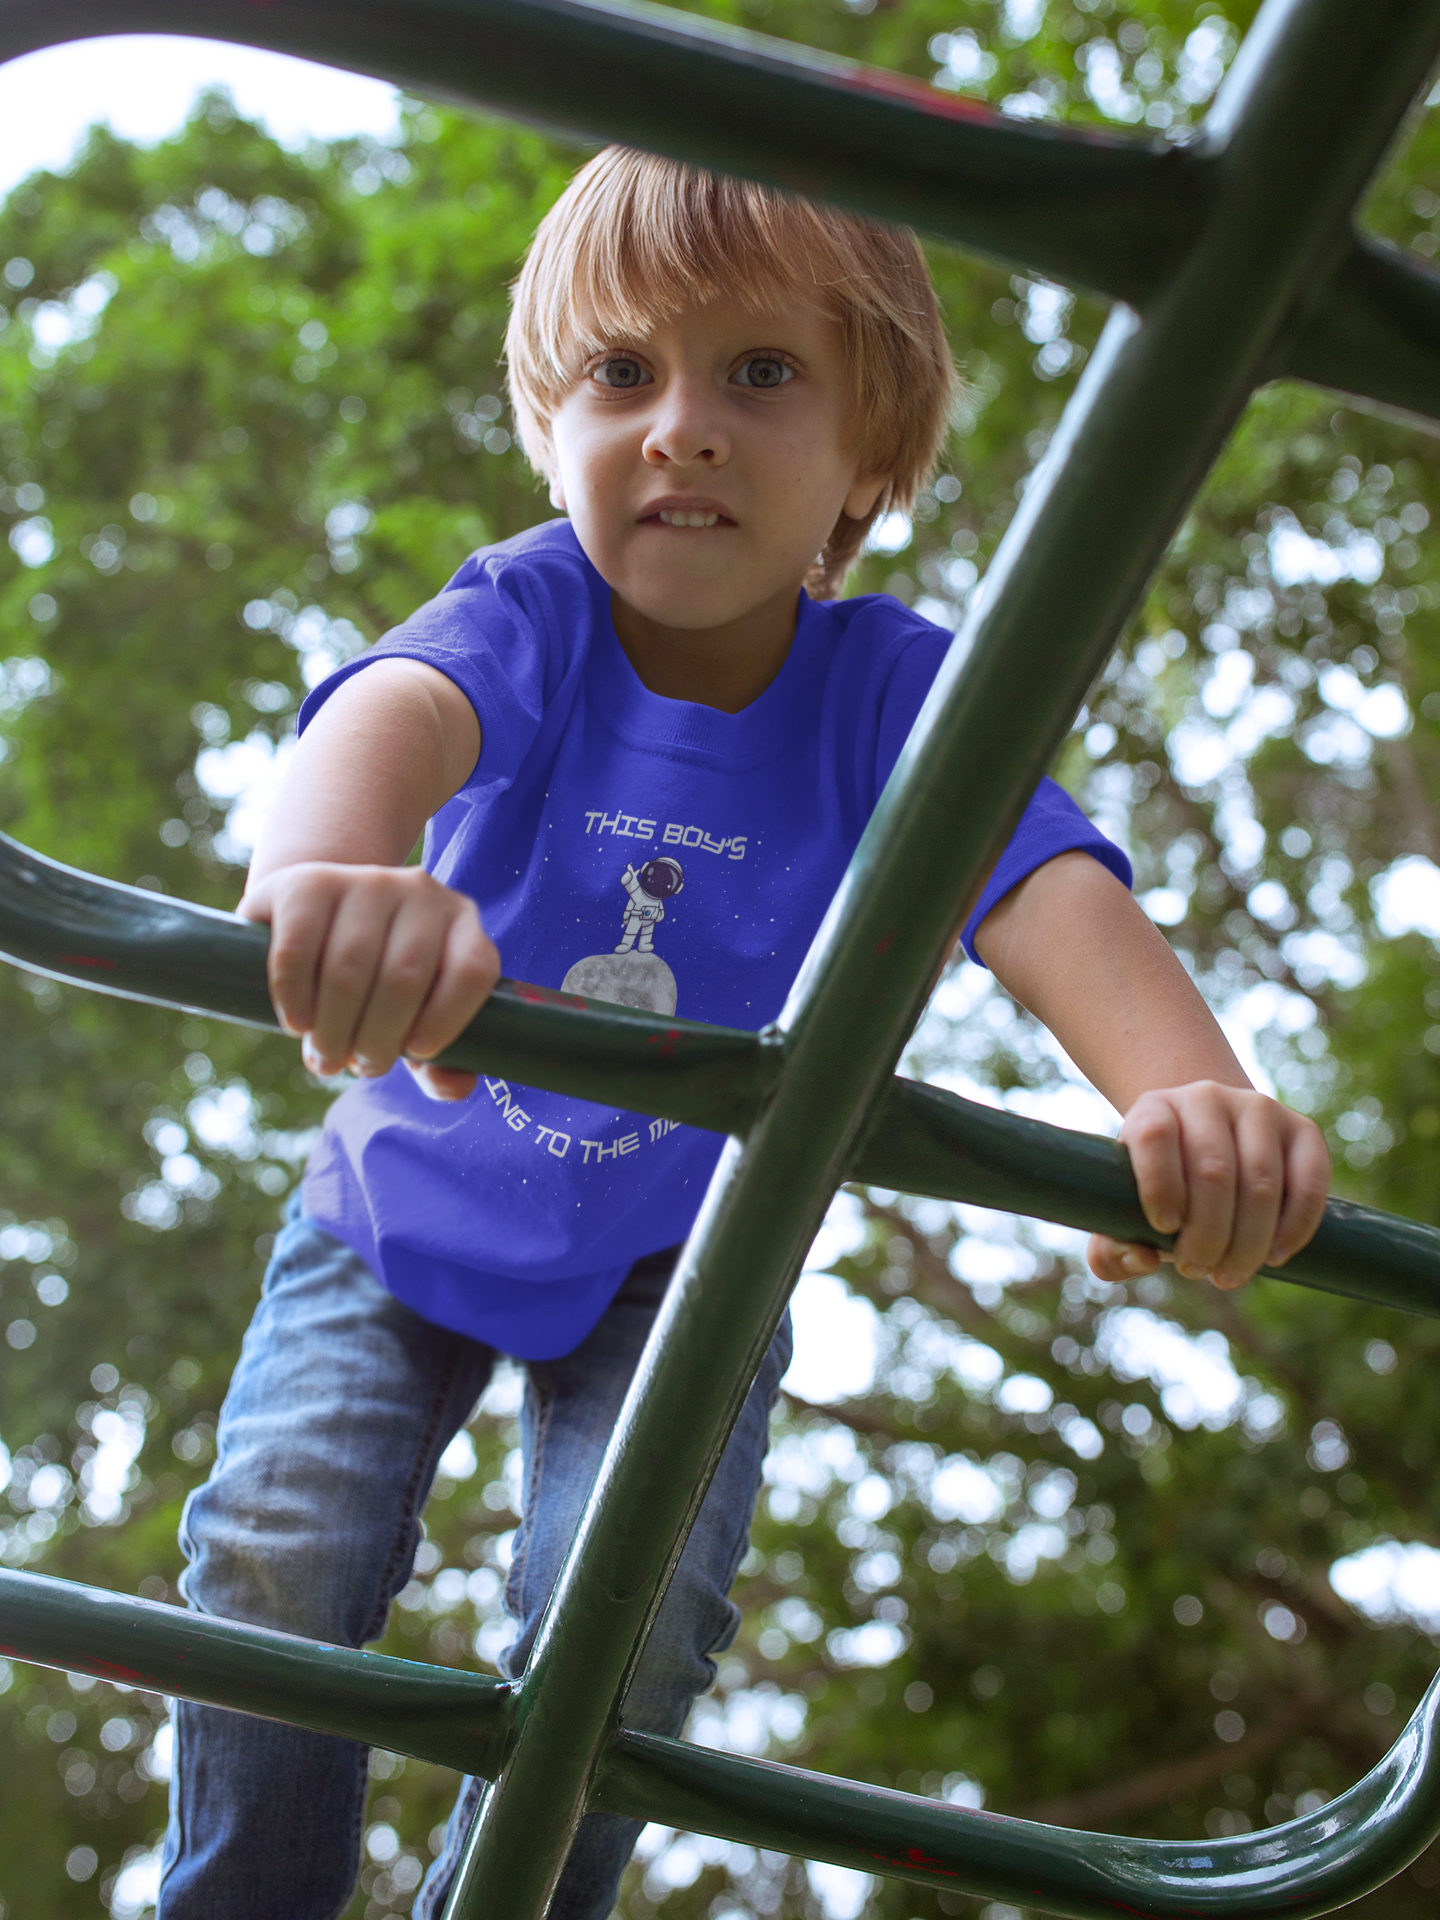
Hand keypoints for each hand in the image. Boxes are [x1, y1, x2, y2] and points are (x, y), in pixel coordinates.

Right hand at [239, 862, 499, 1101]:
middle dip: (378, 1038)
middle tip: (357, 1066)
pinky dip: (296, 996)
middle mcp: (420, 892)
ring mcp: (363, 881)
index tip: (416, 1053)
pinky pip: (299, 948)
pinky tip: (298, 1024)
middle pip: (404, 976)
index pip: (472, 970)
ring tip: (324, 1057)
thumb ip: (443, 1059)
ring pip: (350, 965)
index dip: (448, 1019)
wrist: (315, 916)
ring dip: (334, 1028)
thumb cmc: (378, 980)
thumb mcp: (415, 1015)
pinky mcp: (307, 883)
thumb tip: (455, 1087)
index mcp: (461, 923)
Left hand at [1088, 1080, 1330, 1290]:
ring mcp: (1259, 1108)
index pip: (1154, 1136)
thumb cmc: (1161, 1189)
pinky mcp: (1302, 1129)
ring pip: (1261, 1181)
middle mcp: (1206, 1097)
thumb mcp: (1123, 1211)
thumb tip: (1142, 1259)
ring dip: (1248, 1241)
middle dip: (1207, 1235)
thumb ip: (1111, 1248)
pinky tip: (1274, 1256)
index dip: (1159, 1185)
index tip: (1164, 1229)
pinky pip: (1309, 1182)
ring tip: (1230, 1274)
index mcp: (1153, 1108)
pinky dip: (1295, 1227)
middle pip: (1213, 1169)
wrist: (1209, 1143)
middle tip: (1198, 1271)